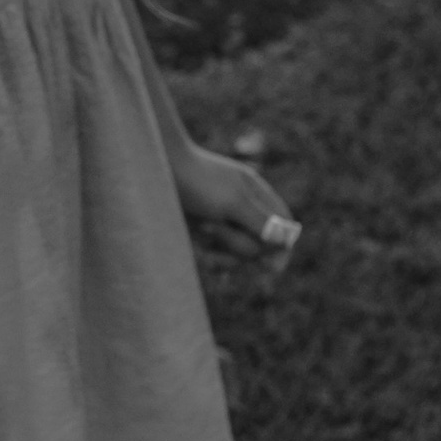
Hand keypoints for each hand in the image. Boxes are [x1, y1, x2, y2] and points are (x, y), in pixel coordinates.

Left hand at [170, 141, 299, 265]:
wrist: (154, 173)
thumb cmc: (197, 182)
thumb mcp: (234, 202)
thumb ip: (262, 223)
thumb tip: (286, 241)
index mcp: (257, 194)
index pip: (284, 224)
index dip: (283, 245)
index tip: (273, 267)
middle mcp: (243, 209)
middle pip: (260, 244)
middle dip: (240, 243)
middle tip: (216, 224)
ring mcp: (223, 222)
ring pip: (236, 253)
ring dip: (220, 246)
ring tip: (201, 227)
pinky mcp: (203, 233)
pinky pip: (216, 255)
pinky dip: (208, 253)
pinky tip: (195, 241)